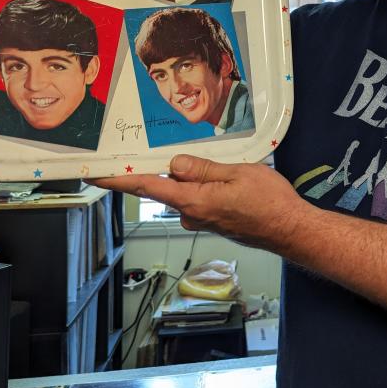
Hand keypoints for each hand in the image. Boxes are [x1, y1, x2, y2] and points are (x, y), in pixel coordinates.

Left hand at [91, 154, 307, 249]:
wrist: (292, 230)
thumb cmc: (270, 203)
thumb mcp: (237, 173)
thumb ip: (202, 168)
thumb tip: (174, 165)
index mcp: (193, 200)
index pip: (146, 187)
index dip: (118, 180)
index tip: (94, 174)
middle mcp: (192, 214)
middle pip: (168, 187)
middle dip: (174, 170)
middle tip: (189, 157)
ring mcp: (203, 220)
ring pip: (188, 192)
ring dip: (198, 179)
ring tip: (228, 171)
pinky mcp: (214, 221)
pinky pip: (201, 199)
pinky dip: (208, 187)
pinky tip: (230, 183)